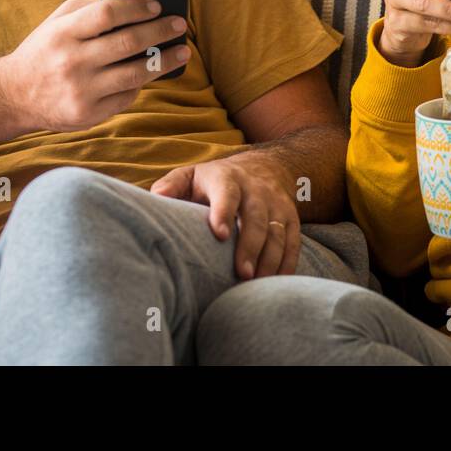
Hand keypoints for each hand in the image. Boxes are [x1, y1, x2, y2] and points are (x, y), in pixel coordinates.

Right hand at [0, 0, 189, 131]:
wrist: (12, 96)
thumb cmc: (43, 51)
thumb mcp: (56, 23)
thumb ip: (90, 11)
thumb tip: (134, 6)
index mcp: (63, 33)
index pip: (108, 14)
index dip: (136, 8)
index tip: (157, 6)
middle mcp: (72, 62)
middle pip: (128, 43)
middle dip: (160, 31)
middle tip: (179, 24)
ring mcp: (81, 91)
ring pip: (135, 74)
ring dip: (164, 61)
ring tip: (182, 52)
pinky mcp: (88, 114)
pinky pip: (126, 97)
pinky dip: (141, 84)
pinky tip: (150, 73)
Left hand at [151, 151, 301, 279]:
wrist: (261, 168)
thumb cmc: (214, 181)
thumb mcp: (191, 175)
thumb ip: (172, 185)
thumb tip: (157, 196)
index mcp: (227, 178)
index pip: (227, 193)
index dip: (224, 212)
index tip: (219, 235)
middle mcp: (256, 189)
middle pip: (255, 217)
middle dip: (250, 246)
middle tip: (241, 273)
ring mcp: (276, 204)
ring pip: (277, 232)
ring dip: (269, 259)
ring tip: (255, 283)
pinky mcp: (291, 218)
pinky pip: (293, 242)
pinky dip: (286, 263)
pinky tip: (275, 282)